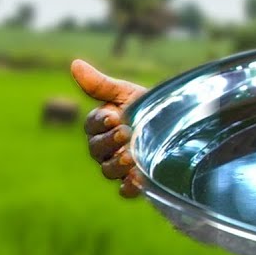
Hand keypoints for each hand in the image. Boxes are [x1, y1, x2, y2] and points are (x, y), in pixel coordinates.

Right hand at [70, 59, 148, 197]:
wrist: (181, 126)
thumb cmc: (150, 106)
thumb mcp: (129, 93)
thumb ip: (101, 84)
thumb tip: (75, 64)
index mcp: (101, 125)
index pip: (92, 126)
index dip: (100, 122)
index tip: (114, 117)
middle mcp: (106, 148)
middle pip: (97, 150)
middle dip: (110, 142)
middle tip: (126, 135)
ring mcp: (119, 166)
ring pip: (108, 170)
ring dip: (118, 164)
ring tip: (132, 157)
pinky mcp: (134, 181)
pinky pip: (125, 190)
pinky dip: (129, 187)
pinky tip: (139, 180)